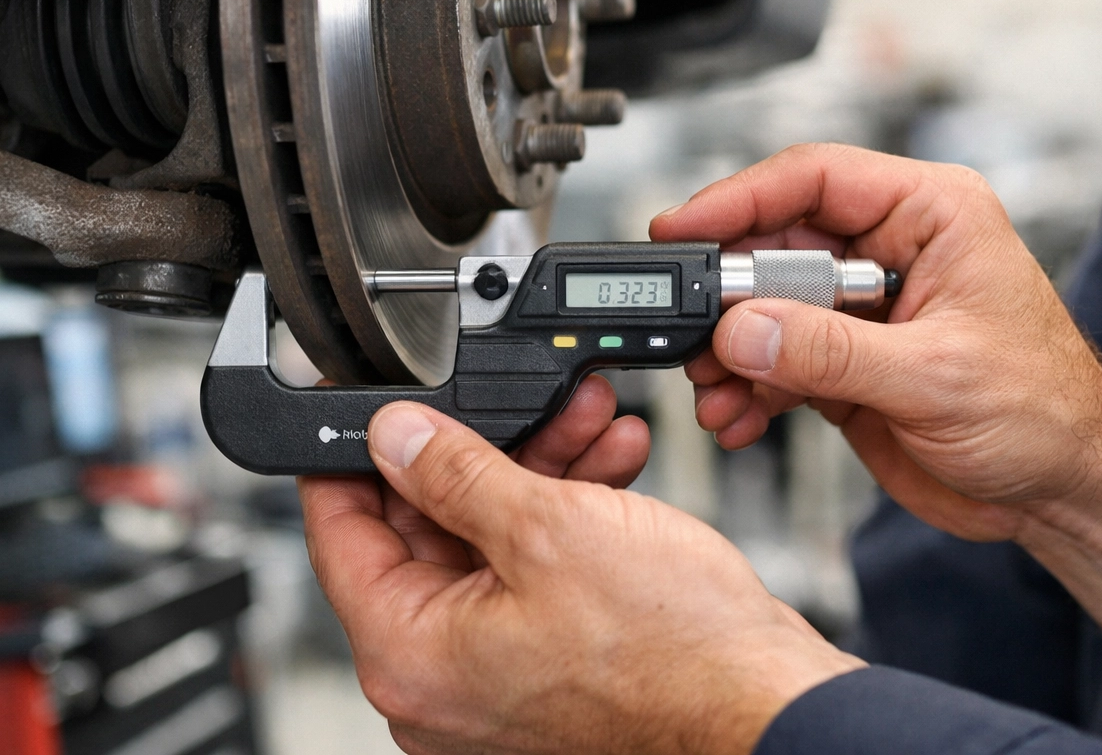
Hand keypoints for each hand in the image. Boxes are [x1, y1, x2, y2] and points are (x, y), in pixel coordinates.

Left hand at [300, 403, 861, 754]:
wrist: (761, 705)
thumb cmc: (671, 651)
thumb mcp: (546, 527)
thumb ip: (455, 472)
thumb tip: (394, 437)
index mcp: (410, 656)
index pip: (341, 535)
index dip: (354, 456)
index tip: (370, 409)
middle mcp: (442, 680)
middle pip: (428, 530)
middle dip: (484, 448)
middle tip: (519, 396)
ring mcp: (497, 677)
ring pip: (491, 544)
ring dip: (539, 471)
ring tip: (589, 419)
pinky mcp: (550, 666)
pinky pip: (533, 575)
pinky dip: (566, 518)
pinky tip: (610, 466)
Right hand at [652, 142, 1101, 540]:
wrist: (1066, 492)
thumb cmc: (1048, 412)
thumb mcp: (938, 376)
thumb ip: (832, 351)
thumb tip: (744, 327)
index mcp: (932, 214)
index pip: (817, 177)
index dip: (742, 198)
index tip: (684, 228)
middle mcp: (892, 251)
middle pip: (777, 244)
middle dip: (729, 295)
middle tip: (692, 333)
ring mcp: (865, 310)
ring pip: (766, 308)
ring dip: (731, 352)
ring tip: (715, 391)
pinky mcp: (848, 363)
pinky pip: (776, 362)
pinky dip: (748, 390)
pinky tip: (738, 417)